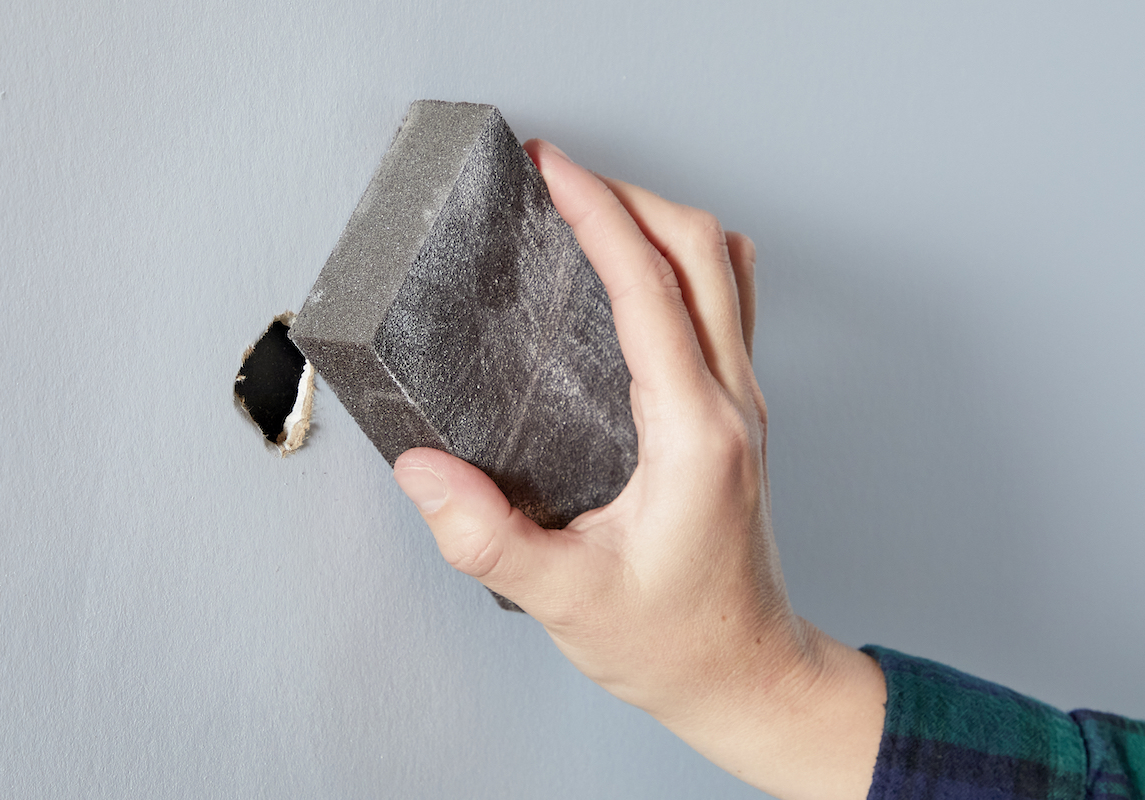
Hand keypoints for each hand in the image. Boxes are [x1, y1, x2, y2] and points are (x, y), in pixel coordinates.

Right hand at [392, 139, 885, 799]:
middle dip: (629, 195)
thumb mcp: (567, 599)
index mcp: (694, 433)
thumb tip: (423, 470)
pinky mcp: (738, 415)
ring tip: (593, 206)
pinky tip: (641, 271)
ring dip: (661, 220)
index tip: (552, 169)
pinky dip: (684, 262)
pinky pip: (726, 306)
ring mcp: (744, 404)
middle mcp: (731, 403)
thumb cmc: (673, 642)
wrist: (748, 674)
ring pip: (723, 269)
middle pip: (703, 250)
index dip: (599, 213)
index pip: (650, 288)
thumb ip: (487, 537)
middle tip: (558, 176)